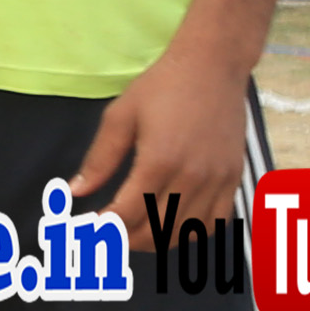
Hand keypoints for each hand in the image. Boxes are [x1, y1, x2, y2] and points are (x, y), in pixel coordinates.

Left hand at [70, 42, 260, 252]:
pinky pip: (216, 222)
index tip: (88, 232)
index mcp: (159, 161)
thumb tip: (75, 192)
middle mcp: (192, 177)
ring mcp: (217, 180)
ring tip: (134, 235)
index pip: (128, 213)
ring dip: (158, 242)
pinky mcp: (234, 178)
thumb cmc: (161, 87)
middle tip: (107, 238)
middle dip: (126, 241)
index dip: (105, 229)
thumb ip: (99, 159)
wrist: (213, 68)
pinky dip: (192, 233)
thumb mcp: (120, 117)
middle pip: (157, 230)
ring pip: (188, 232)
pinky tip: (172, 227)